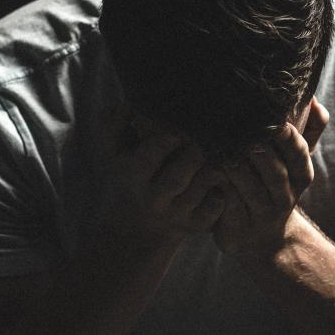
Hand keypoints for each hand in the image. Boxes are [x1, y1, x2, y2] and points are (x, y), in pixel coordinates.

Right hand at [95, 104, 226, 242]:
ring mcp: (176, 214)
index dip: (163, 143)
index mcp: (133, 177)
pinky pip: (216, 205)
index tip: (174, 134)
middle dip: (192, 155)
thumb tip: (127, 106)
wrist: (137, 228)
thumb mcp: (114, 155)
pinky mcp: (195, 226)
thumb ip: (113, 126)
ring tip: (214, 159)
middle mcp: (154, 199)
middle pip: (177, 176)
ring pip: (201, 188)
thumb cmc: (130, 179)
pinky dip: (222, 191)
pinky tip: (218, 181)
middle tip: (199, 145)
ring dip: (211, 169)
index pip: (147, 159)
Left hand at [213, 96, 329, 256]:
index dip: (288, 139)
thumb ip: (308, 131)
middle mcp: (285, 198)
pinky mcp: (238, 229)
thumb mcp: (294, 164)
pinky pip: (228, 206)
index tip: (276, 120)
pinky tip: (207, 169)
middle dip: (259, 151)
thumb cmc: (274, 188)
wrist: (262, 240)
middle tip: (242, 131)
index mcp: (300, 177)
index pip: (299, 155)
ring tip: (220, 148)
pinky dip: (218, 187)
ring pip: (249, 189)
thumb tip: (316, 101)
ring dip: (235, 167)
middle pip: (274, 172)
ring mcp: (261, 215)